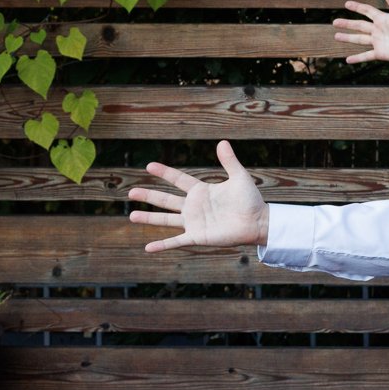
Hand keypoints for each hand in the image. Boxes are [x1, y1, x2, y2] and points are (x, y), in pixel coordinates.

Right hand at [127, 141, 267, 249]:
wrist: (257, 222)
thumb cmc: (250, 200)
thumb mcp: (239, 177)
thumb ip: (229, 161)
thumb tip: (222, 142)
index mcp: (201, 191)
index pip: (179, 179)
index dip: (165, 172)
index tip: (149, 165)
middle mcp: (194, 206)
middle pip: (166, 200)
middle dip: (149, 195)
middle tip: (131, 192)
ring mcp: (194, 222)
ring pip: (166, 220)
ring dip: (149, 217)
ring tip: (131, 215)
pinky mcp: (197, 236)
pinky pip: (176, 241)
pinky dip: (162, 245)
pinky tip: (148, 248)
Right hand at [332, 0, 388, 63]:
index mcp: (383, 19)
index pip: (367, 11)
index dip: (357, 7)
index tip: (346, 4)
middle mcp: (378, 30)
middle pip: (359, 25)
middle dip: (347, 24)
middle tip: (335, 22)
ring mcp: (378, 42)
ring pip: (359, 39)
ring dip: (348, 38)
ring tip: (336, 36)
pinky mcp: (380, 53)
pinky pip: (366, 55)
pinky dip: (357, 58)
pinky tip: (347, 60)